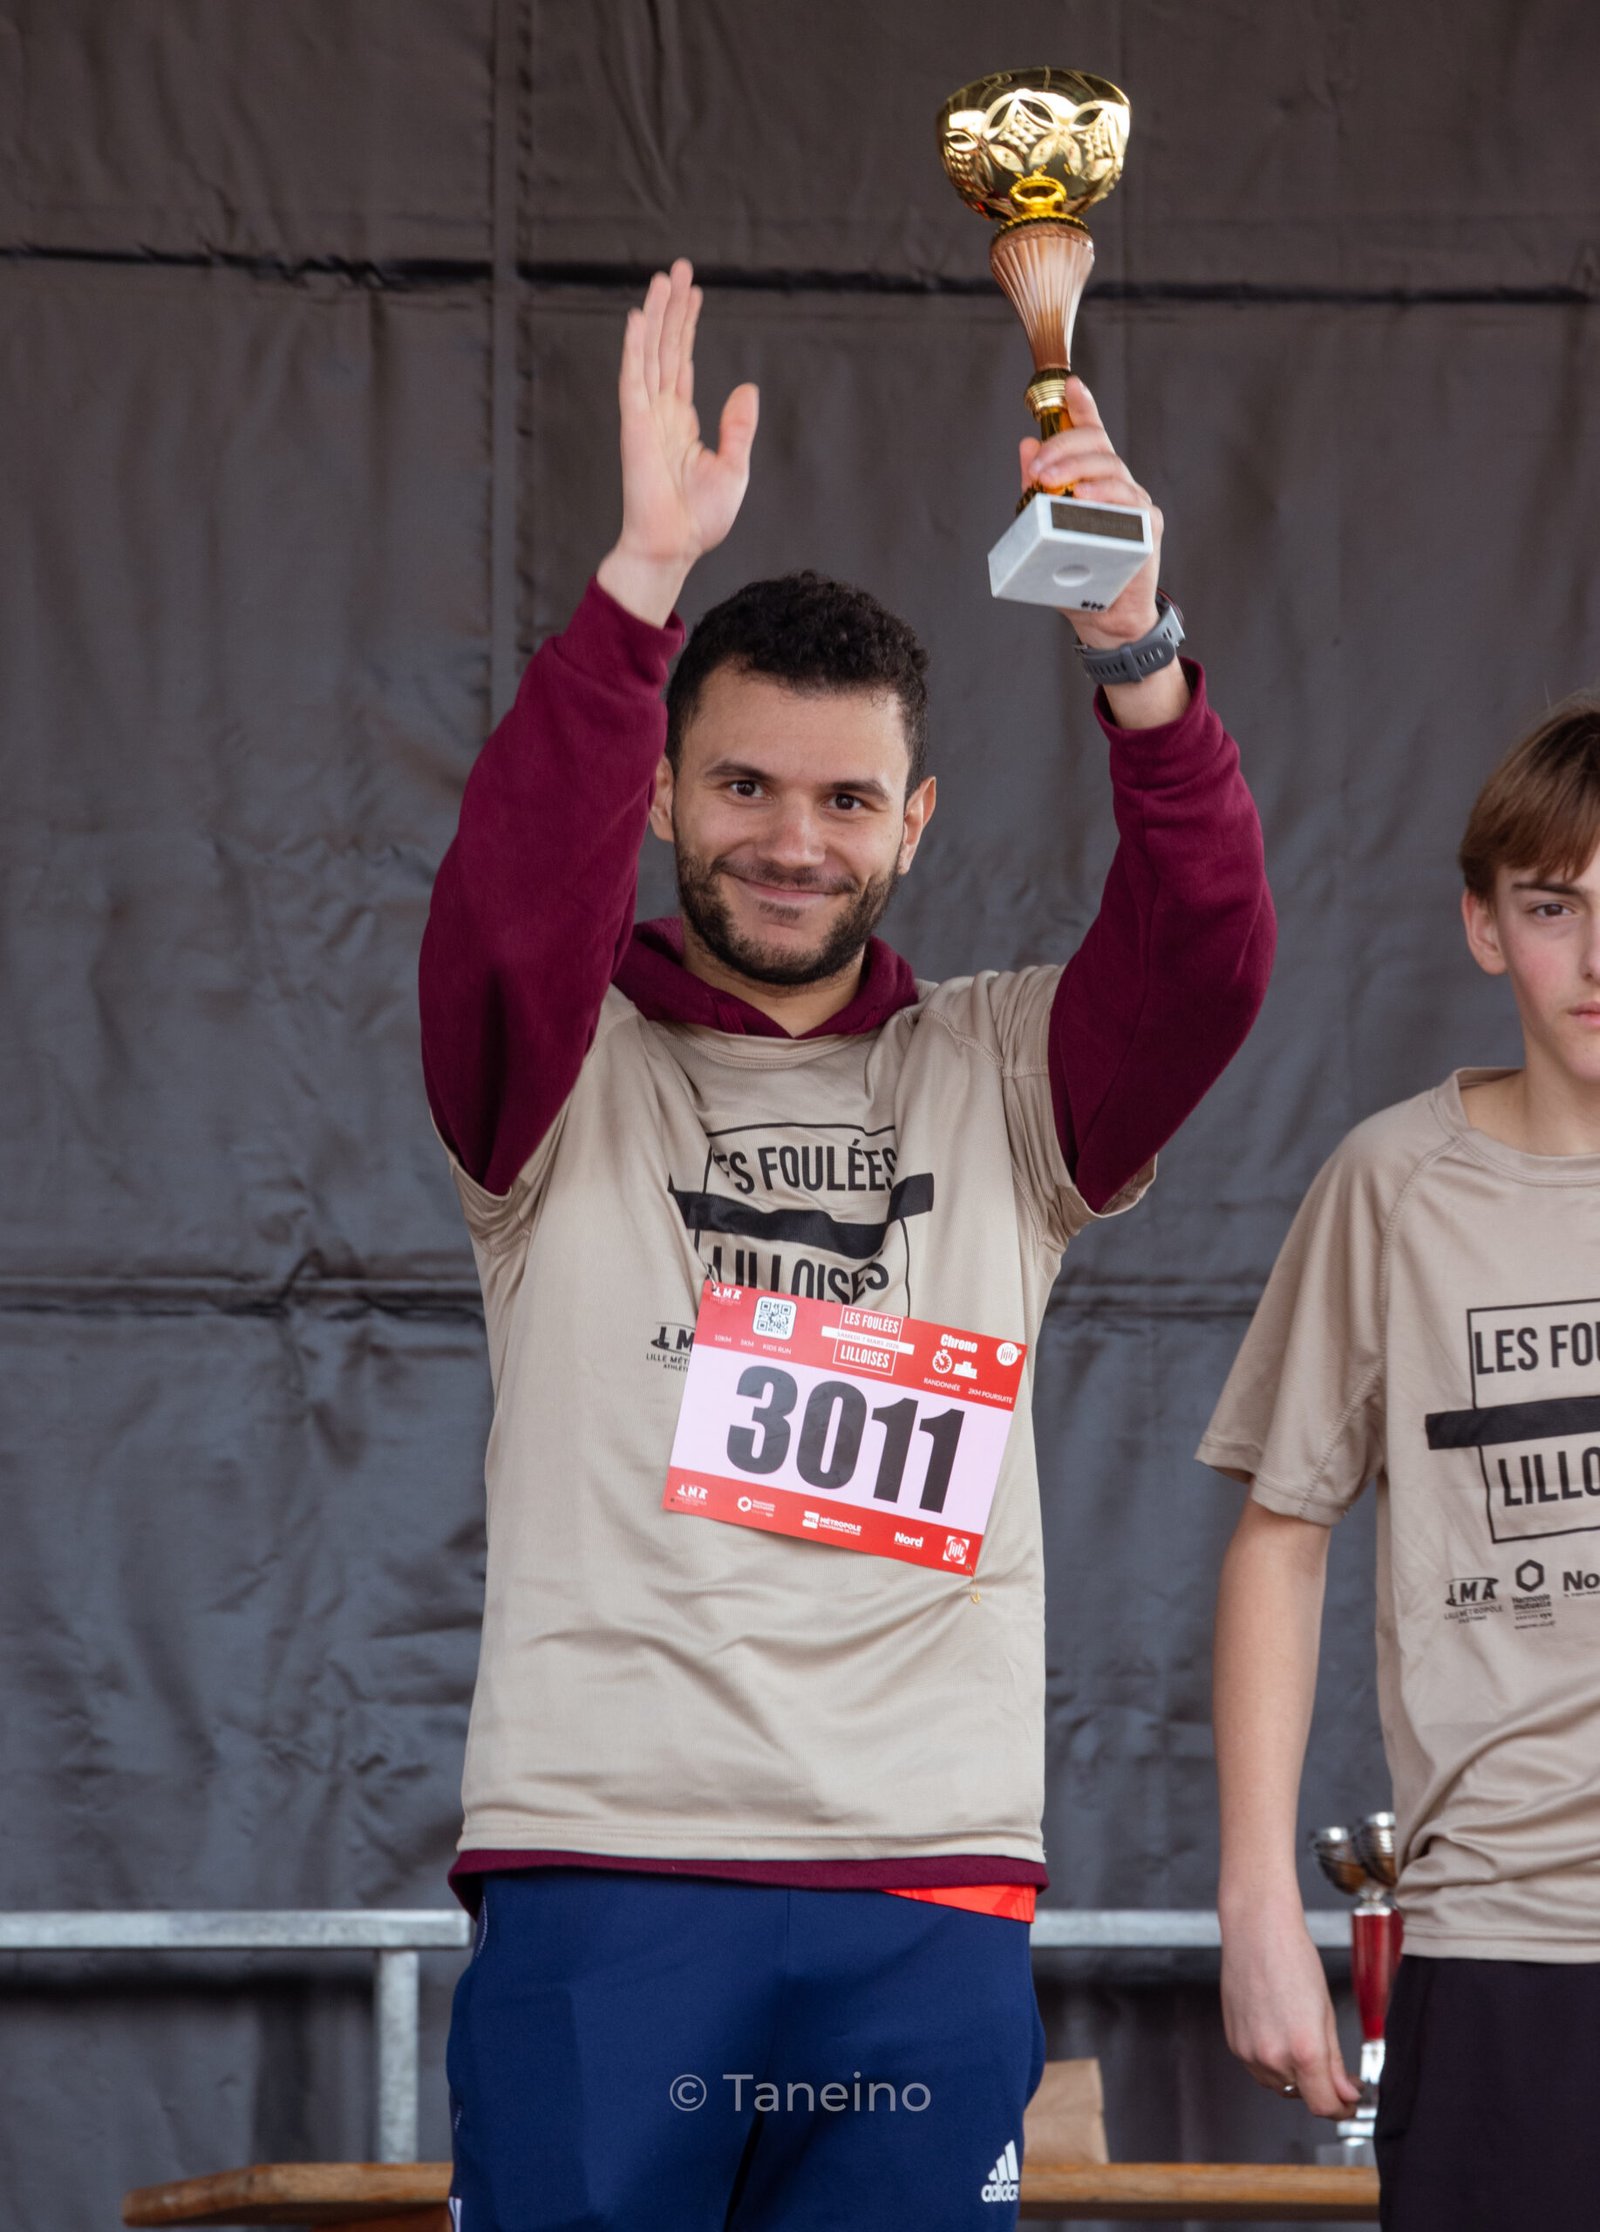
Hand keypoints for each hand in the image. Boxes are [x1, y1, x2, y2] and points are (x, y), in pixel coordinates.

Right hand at [597, 259, 759, 625]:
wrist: (675, 547)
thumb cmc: (701, 519)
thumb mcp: (734, 468)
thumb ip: (738, 427)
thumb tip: (747, 387)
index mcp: (682, 421)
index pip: (683, 362)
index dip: (688, 326)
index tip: (693, 293)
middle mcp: (661, 412)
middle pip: (666, 348)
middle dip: (672, 308)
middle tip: (679, 268)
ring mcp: (645, 417)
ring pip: (649, 354)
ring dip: (654, 316)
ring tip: (662, 278)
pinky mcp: (635, 426)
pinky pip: (632, 379)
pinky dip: (633, 348)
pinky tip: (637, 318)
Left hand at [1020, 377, 1161, 650]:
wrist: (1106, 621)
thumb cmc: (1078, 575)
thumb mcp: (1047, 528)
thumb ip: (1037, 489)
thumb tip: (1026, 446)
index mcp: (1096, 482)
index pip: (1092, 436)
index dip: (1084, 407)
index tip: (1072, 385)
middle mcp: (1120, 487)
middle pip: (1098, 447)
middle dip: (1064, 447)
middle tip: (1037, 464)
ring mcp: (1136, 506)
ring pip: (1112, 470)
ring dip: (1078, 469)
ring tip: (1051, 480)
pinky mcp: (1146, 529)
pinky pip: (1127, 504)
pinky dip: (1105, 497)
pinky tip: (1085, 497)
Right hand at [1219, 1905, 1363, 2119]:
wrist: (1256, 1931)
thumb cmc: (1294, 1960)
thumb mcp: (1327, 2013)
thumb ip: (1336, 2062)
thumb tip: (1346, 2093)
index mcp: (1304, 2050)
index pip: (1324, 2106)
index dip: (1341, 2108)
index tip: (1348, 2101)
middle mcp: (1273, 2057)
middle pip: (1302, 2096)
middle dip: (1319, 2086)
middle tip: (1332, 2066)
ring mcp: (1249, 2052)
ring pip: (1279, 2085)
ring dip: (1295, 2076)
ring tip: (1300, 2039)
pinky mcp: (1234, 2044)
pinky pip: (1259, 2069)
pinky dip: (1273, 2062)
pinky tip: (1279, 2032)